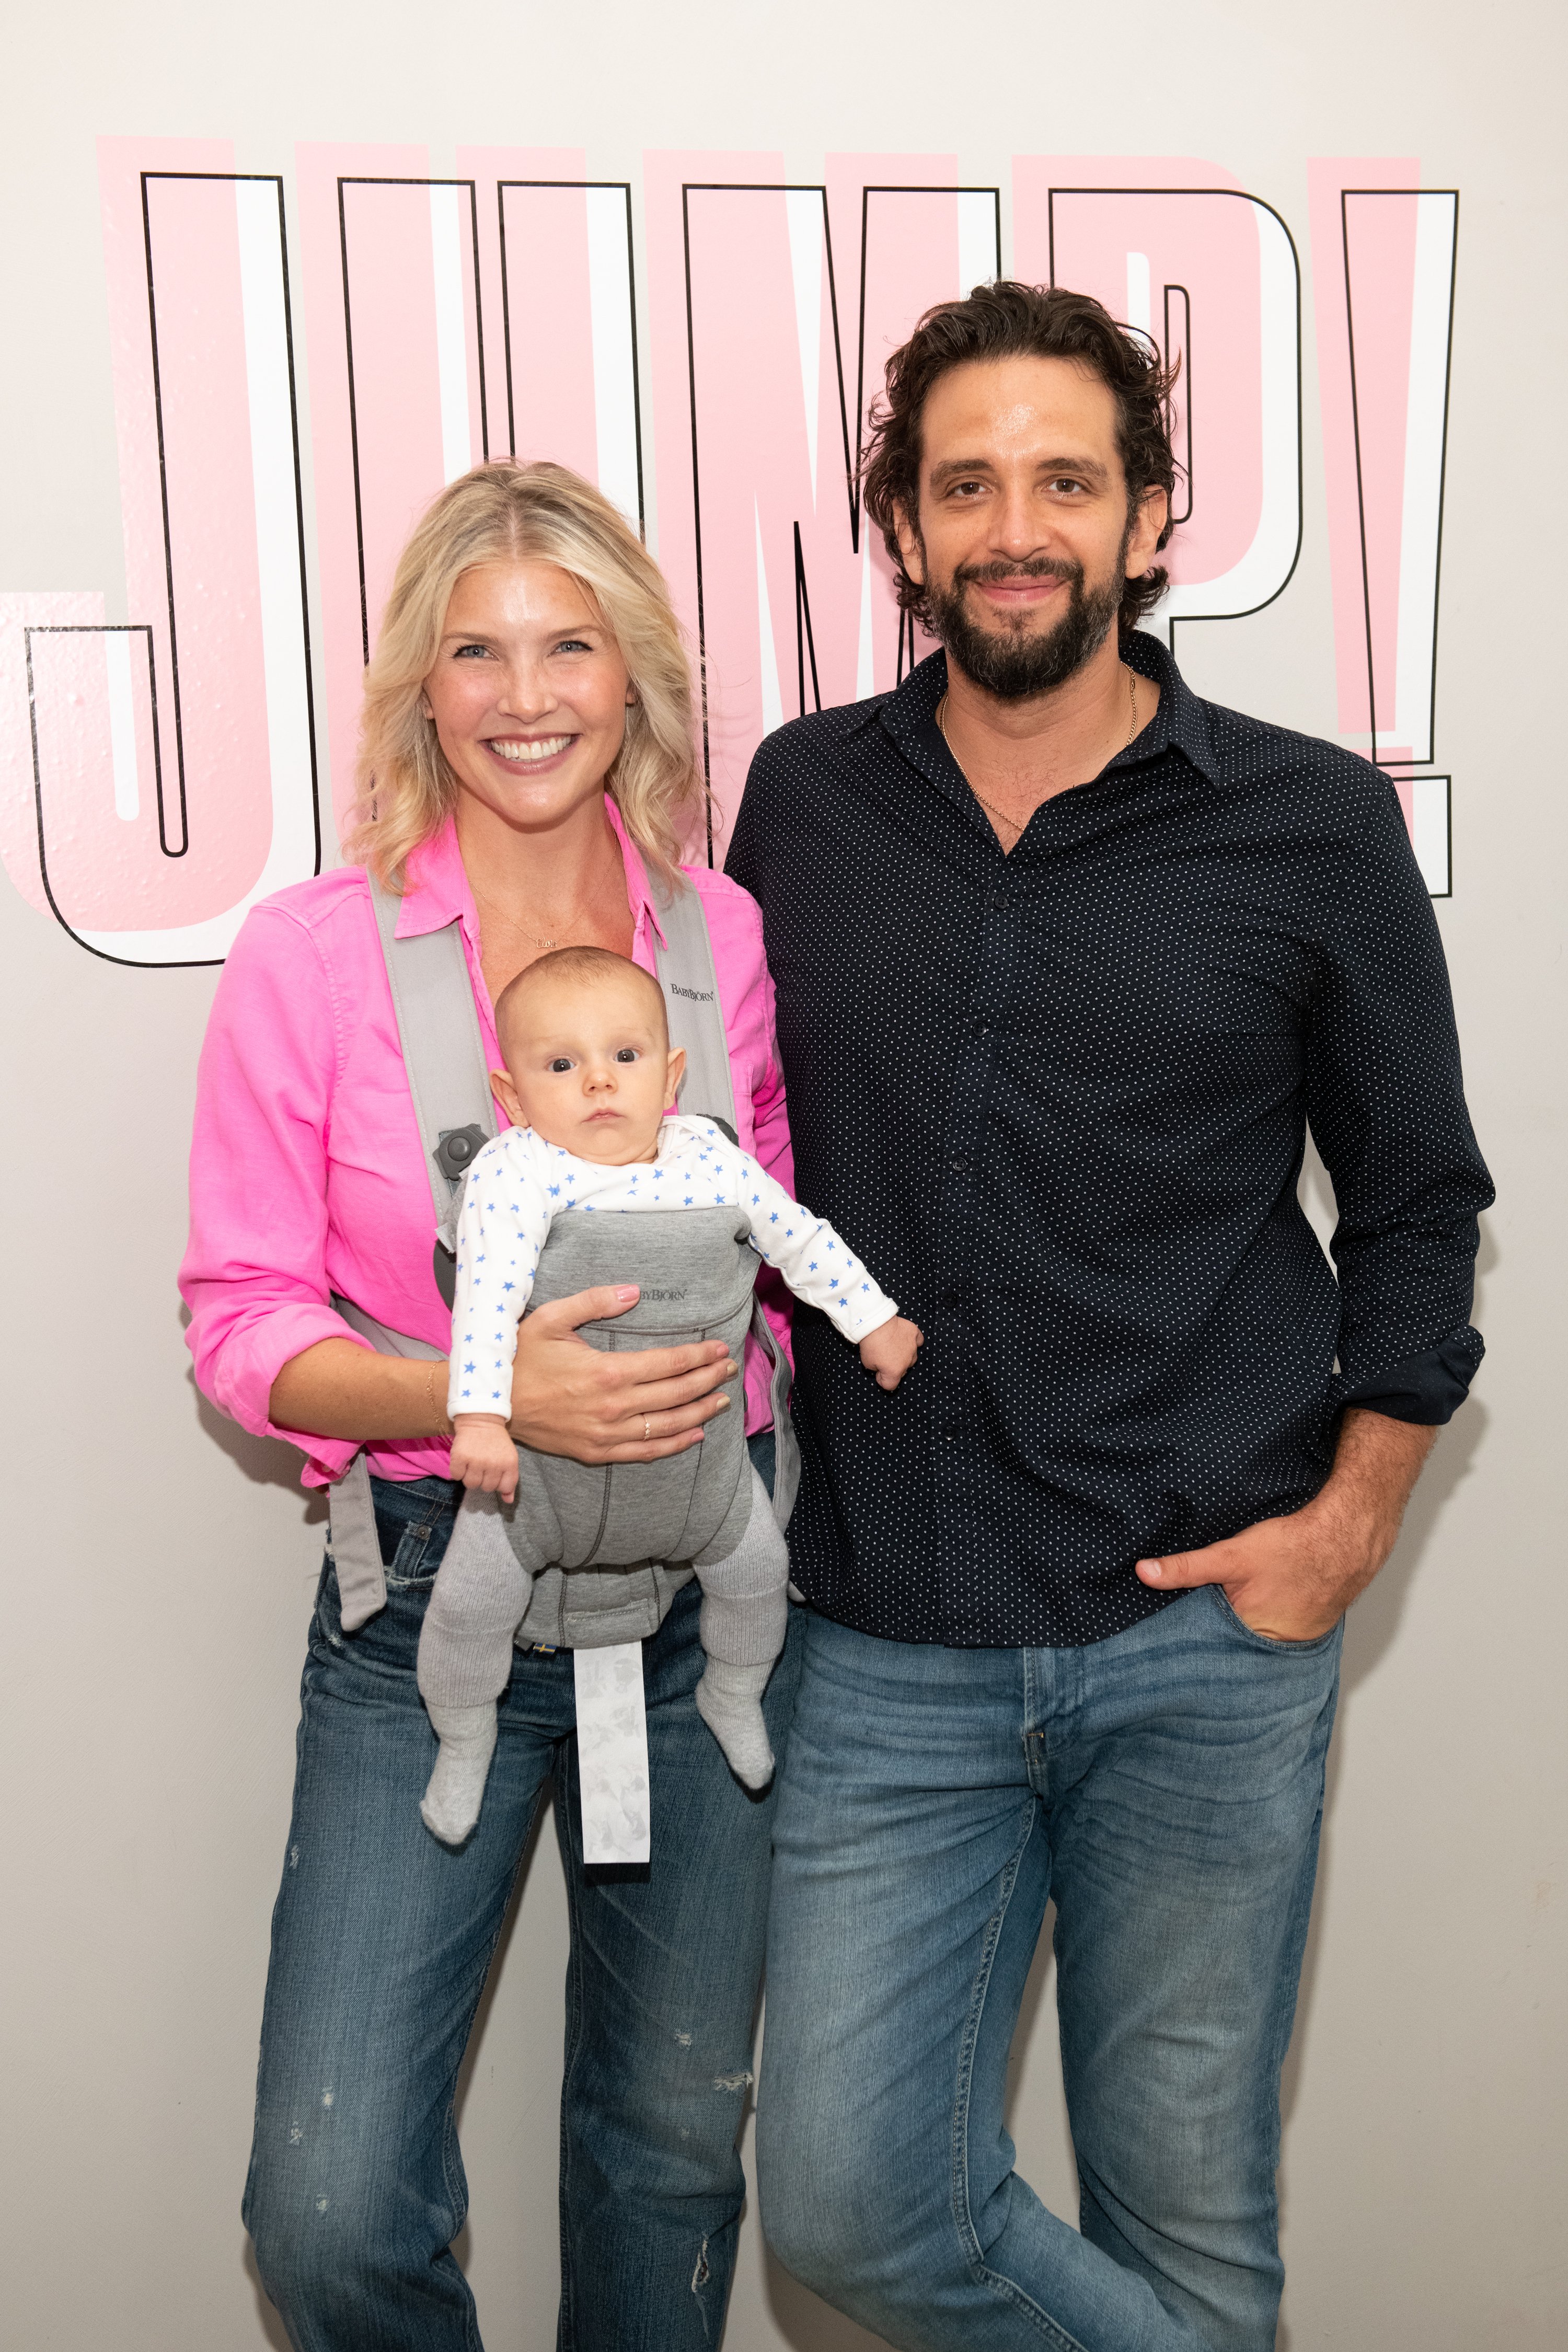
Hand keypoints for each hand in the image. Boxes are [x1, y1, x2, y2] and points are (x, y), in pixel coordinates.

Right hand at [449, 1414, 518, 1500]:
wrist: (481, 1419)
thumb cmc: (496, 1442)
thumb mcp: (509, 1459)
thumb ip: (510, 1481)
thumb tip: (508, 1501)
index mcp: (509, 1464)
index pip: (503, 1488)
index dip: (498, 1483)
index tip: (495, 1473)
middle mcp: (493, 1464)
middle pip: (486, 1488)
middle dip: (483, 1479)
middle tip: (483, 1465)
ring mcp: (476, 1461)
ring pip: (470, 1484)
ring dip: (469, 1476)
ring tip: (472, 1464)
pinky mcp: (459, 1457)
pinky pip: (456, 1476)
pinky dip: (457, 1471)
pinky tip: (463, 1460)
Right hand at [510, 1284, 737, 1462]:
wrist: (492, 1406)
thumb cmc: (521, 1358)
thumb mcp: (552, 1318)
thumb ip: (595, 1302)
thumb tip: (634, 1292)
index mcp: (607, 1370)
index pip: (668, 1364)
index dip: (699, 1356)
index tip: (719, 1349)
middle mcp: (613, 1406)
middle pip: (676, 1394)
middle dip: (709, 1380)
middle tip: (730, 1369)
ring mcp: (606, 1433)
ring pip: (667, 1425)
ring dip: (700, 1412)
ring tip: (721, 1400)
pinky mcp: (596, 1452)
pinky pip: (645, 1452)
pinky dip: (674, 1444)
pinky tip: (694, 1435)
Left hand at [859, 1315, 923, 1390]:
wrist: (875, 1322)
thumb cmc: (870, 1344)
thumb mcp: (867, 1363)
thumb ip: (877, 1369)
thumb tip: (882, 1367)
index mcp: (895, 1372)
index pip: (890, 1385)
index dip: (882, 1380)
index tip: (877, 1371)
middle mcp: (907, 1362)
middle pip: (902, 1371)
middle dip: (893, 1367)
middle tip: (883, 1356)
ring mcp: (913, 1347)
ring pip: (911, 1357)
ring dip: (903, 1355)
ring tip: (892, 1346)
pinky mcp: (915, 1333)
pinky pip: (919, 1341)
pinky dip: (914, 1341)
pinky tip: (906, 1339)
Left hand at [1134, 1408, 1435, 1640]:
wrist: (1348, 1537)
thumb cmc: (1293, 1547)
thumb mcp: (1231, 1556)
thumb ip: (1187, 1568)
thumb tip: (1144, 1572)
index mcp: (1250, 1636)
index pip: (1207, 1647)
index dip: (1189, 1639)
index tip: (1168, 1639)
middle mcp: (1274, 1647)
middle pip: (1231, 1646)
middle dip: (1214, 1638)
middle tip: (1192, 1625)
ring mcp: (1295, 1641)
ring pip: (1255, 1639)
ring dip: (1242, 1629)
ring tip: (1234, 1611)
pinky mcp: (1309, 1629)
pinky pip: (1278, 1631)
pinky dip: (1267, 1622)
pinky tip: (1264, 1606)